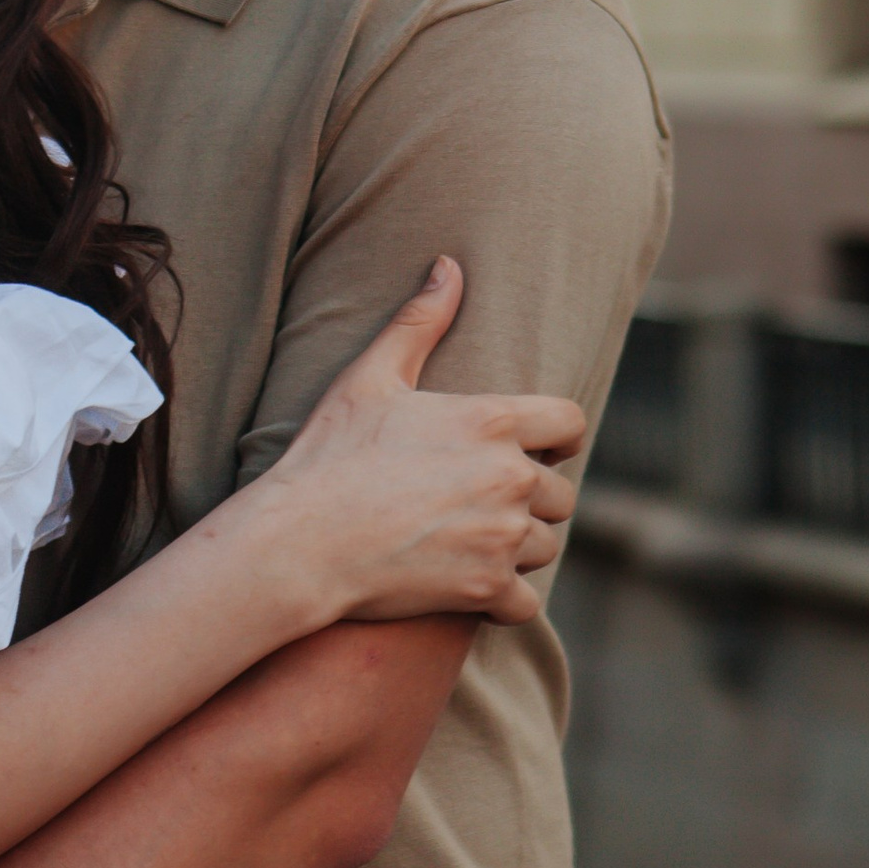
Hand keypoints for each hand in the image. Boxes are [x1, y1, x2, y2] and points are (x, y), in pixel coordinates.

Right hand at [263, 258, 584, 626]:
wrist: (297, 542)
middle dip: (529, 500)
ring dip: (516, 548)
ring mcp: (502, 537)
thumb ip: (418, 322)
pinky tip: (467, 587)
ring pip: (544, 547)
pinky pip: (526, 602)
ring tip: (466, 542)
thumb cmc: (327, 455)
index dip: (555, 438)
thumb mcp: (369, 378)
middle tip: (477, 503)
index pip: (571, 423)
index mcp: (493, 420)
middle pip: (561, 494)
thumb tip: (448, 265)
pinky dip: (503, 600)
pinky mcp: (486, 589)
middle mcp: (511, 477)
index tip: (532, 450)